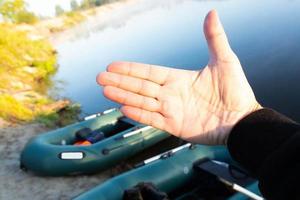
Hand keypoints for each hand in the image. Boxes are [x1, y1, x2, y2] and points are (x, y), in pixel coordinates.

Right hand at [97, 10, 260, 144]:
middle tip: (100, 77)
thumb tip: (212, 12)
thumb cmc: (237, 91)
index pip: (149, 72)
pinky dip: (138, 114)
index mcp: (178, 79)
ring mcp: (171, 111)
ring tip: (105, 90)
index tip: (113, 65)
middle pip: (140, 86)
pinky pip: (152, 119)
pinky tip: (124, 107)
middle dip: (120, 81)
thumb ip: (214, 38)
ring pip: (142, 101)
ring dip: (123, 95)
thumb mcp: (225, 60)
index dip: (131, 69)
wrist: (243, 120)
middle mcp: (171, 94)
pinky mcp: (175, 126)